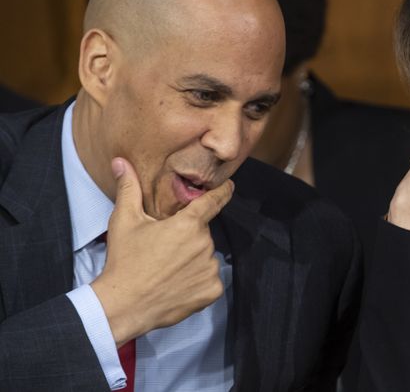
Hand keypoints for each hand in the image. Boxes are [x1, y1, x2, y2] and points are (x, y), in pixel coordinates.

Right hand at [91, 157, 232, 345]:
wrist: (123, 305)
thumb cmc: (124, 261)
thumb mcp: (124, 221)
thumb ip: (128, 189)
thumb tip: (120, 162)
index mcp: (188, 224)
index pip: (213, 201)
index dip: (222, 191)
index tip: (230, 186)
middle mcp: (204, 244)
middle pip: (202, 234)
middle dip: (188, 238)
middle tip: (164, 249)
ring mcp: (210, 268)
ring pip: (206, 257)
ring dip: (193, 260)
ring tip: (167, 269)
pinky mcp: (212, 290)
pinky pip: (210, 279)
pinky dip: (198, 281)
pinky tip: (177, 285)